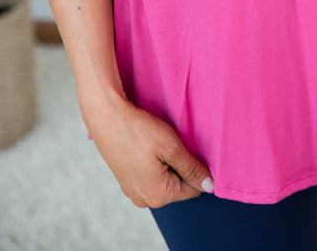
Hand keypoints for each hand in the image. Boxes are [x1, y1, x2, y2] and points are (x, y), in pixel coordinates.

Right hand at [83, 92, 213, 208]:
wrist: (106, 117)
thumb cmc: (138, 131)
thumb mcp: (172, 147)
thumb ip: (192, 169)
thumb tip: (209, 186)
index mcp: (158, 196)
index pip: (193, 190)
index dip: (197, 169)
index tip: (190, 149)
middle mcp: (144, 200)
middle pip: (178, 186)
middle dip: (181, 166)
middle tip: (173, 143)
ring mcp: (132, 191)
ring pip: (164, 179)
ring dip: (168, 163)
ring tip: (160, 143)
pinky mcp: (125, 180)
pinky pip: (150, 175)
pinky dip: (154, 162)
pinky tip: (149, 145)